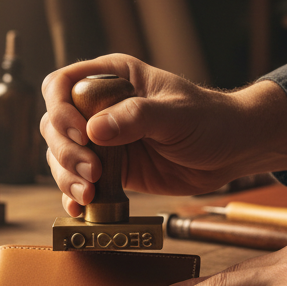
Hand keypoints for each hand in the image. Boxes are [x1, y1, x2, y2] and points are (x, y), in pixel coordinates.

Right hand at [40, 55, 286, 216]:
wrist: (232, 150)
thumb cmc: (210, 120)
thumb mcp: (176, 114)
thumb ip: (136, 118)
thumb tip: (93, 131)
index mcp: (112, 78)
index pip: (62, 85)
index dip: (60, 109)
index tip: (79, 134)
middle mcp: (99, 107)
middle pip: (54, 124)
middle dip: (66, 151)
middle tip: (93, 172)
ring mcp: (102, 140)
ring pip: (61, 155)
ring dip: (67, 176)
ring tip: (89, 194)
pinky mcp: (110, 169)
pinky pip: (78, 180)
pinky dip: (73, 195)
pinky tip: (80, 207)